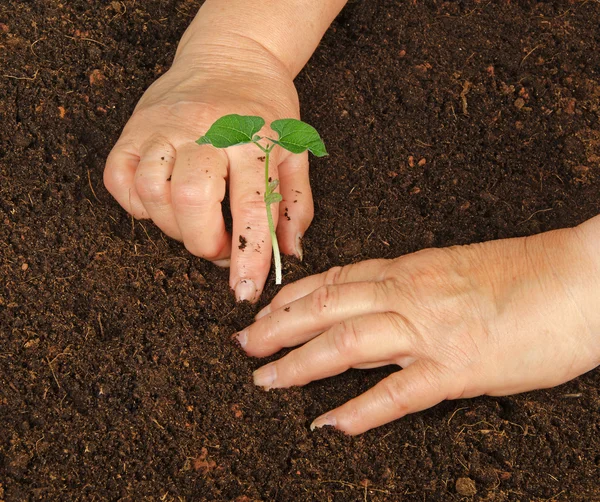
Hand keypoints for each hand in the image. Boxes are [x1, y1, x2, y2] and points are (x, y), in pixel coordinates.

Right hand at [104, 41, 311, 301]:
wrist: (231, 56)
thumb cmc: (266, 108)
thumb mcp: (295, 150)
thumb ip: (295, 204)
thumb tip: (289, 254)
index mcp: (254, 139)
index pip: (252, 209)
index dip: (248, 258)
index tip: (243, 291)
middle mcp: (207, 131)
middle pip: (192, 202)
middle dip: (205, 243)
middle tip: (220, 245)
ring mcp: (165, 127)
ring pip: (153, 194)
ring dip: (173, 226)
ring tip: (195, 219)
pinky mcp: (134, 128)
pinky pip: (121, 180)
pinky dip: (139, 204)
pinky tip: (164, 200)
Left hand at [237, 226, 599, 433]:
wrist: (580, 279)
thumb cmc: (525, 272)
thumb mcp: (454, 270)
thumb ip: (412, 289)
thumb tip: (379, 308)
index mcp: (410, 269)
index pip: (335, 280)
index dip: (294, 297)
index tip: (268, 311)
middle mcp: (409, 295)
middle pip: (326, 308)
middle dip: (278, 327)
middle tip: (244, 344)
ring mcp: (430, 331)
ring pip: (346, 343)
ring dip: (300, 364)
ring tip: (265, 380)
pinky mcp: (459, 369)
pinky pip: (398, 392)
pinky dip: (361, 411)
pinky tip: (330, 424)